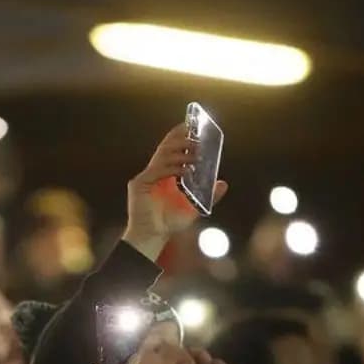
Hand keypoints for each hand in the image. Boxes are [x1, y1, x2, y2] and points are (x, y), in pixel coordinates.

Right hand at [121, 125, 227, 261]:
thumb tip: (223, 183)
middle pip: (166, 147)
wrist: (153, 237)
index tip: (193, 126)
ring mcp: (145, 177)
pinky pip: (158, 170)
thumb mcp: (194, 207)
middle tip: (197, 137)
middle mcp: (153, 172)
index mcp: (164, 174)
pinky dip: (173, 168)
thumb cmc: (169, 223)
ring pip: (163, 156)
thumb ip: (209, 196)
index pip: (171, 148)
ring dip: (181, 152)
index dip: (180, 136)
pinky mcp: (139, 184)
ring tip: (196, 152)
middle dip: (181, 139)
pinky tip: (186, 170)